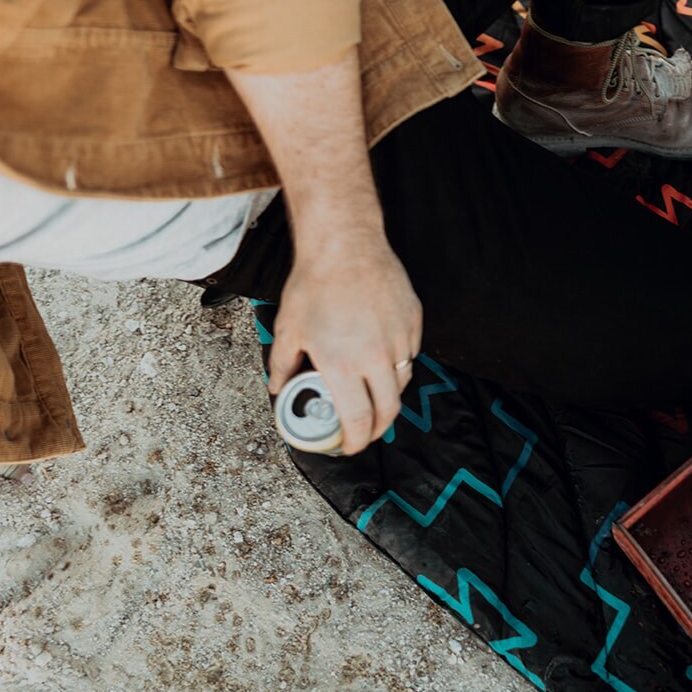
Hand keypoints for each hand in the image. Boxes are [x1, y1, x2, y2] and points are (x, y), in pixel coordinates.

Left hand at [266, 229, 421, 454]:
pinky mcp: (413, 321)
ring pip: (402, 381)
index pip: (358, 420)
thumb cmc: (314, 285)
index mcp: (342, 366)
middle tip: (367, 432)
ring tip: (374, 394)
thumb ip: (281, 364)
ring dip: (389, 395)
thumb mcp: (288, 329)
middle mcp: (376, 358)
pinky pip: (410, 353)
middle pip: (388, 410)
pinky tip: (384, 357)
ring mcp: (399, 339)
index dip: (355, 440)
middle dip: (377, 429)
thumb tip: (278, 386)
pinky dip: (399, 362)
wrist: (345, 246)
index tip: (350, 445)